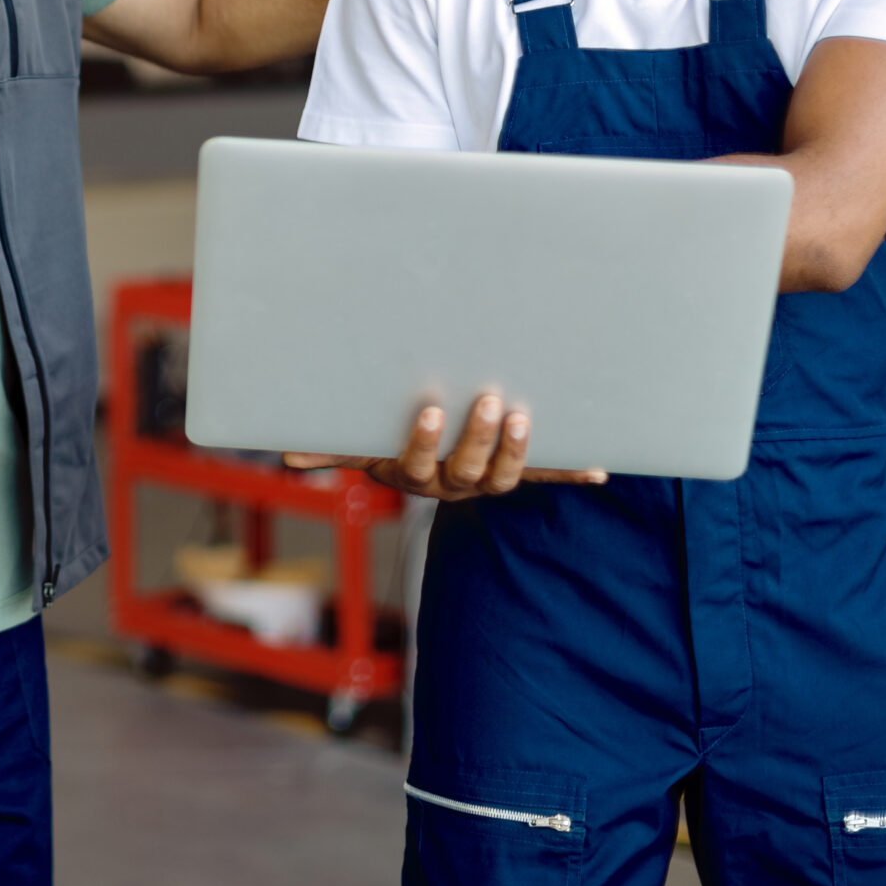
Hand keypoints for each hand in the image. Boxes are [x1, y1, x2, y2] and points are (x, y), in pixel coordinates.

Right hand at [283, 393, 607, 501]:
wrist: (430, 464)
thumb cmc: (387, 442)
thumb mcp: (359, 445)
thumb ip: (327, 449)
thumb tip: (284, 453)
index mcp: (413, 474)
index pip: (415, 463)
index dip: (422, 441)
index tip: (428, 409)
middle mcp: (453, 484)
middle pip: (468, 469)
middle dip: (479, 437)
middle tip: (490, 400)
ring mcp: (488, 481)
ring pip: (505, 477)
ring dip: (518, 450)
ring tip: (522, 415)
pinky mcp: (520, 475)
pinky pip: (548, 478)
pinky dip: (573, 474)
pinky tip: (600, 471)